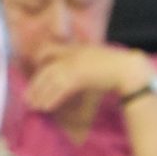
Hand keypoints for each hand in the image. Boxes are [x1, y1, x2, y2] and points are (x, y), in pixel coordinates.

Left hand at [25, 44, 156, 110]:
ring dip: (40, 95)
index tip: (35, 74)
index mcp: (77, 48)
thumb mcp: (98, 60)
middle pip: (47, 70)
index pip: (51, 51)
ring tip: (33, 106)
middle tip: (27, 97)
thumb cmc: (119, 67)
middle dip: (36, 85)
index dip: (40, 62)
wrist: (129, 70)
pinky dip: (51, 98)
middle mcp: (73, 55)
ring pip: (51, 81)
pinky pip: (60, 89)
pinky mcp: (79, 76)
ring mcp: (75, 64)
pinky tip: (45, 107)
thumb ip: (85, 64)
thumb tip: (79, 75)